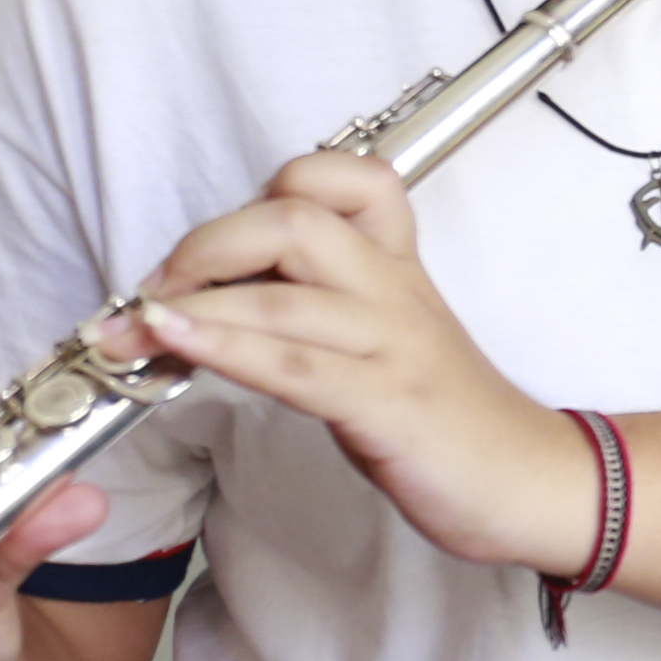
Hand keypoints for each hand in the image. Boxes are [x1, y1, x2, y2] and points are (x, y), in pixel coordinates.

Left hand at [120, 152, 595, 573]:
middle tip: (156, 291)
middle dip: (204, 246)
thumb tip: (223, 296)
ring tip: (131, 329)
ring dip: (188, 305)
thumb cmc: (449, 417)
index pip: (346, 179)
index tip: (219, 247)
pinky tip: (176, 344)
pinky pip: (293, 364)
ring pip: (280, 295)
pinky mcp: (387, 403)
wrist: (529, 481)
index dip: (271, 191)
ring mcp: (393, 345)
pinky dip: (221, 347)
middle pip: (293, 220)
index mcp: (398, 268)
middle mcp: (395, 291)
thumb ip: (323, 306)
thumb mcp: (389, 338)